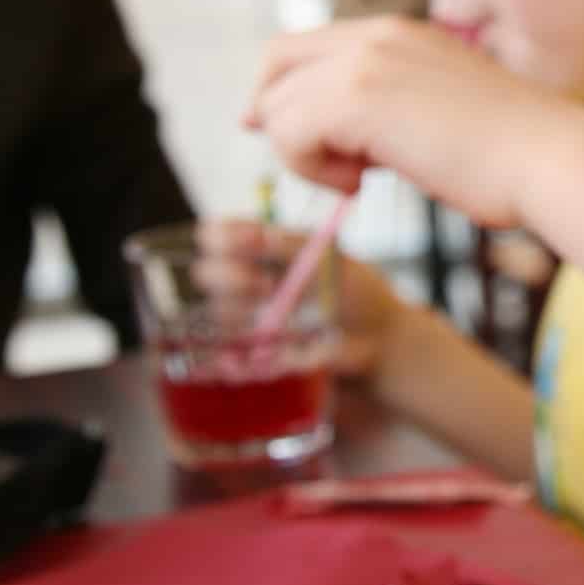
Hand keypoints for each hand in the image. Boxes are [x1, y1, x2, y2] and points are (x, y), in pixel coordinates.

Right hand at [191, 219, 403, 376]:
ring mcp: (248, 315)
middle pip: (206, 272)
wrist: (377, 337)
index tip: (246, 239)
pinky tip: (274, 338)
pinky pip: (231, 347)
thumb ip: (296, 247)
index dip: (222, 236)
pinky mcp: (254, 349)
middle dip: (228, 276)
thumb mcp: (332, 260)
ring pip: (218, 309)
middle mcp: (247, 279)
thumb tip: (263, 235)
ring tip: (280, 307)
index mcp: (263, 249)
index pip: (218, 235)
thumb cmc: (357, 291)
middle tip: (264, 284)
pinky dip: (248, 341)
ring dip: (243, 307)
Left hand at [246, 17, 569, 227]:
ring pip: (277, 104)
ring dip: (303, 153)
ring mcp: (364, 62)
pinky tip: (363, 183)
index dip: (285, 88)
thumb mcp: (442, 111)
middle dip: (274, 113)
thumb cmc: (513, 153)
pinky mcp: (355, 98)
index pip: (310, 45)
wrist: (548, 157)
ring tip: (360, 178)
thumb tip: (340, 137)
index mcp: (401, 34)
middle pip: (277, 60)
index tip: (289, 133)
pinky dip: (311, 169)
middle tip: (304, 158)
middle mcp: (377, 35)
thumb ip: (392, 107)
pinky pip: (286, 133)